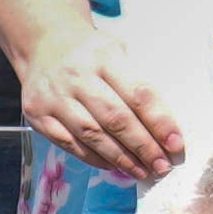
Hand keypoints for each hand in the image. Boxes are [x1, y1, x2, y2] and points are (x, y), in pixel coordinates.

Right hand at [12, 20, 186, 188]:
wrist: (44, 43)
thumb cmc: (90, 55)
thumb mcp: (116, 55)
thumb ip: (135, 87)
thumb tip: (164, 131)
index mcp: (104, 57)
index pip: (138, 95)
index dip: (159, 123)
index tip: (175, 145)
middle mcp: (77, 75)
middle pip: (116, 119)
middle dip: (143, 147)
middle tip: (161, 166)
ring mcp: (54, 95)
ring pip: (92, 135)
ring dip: (121, 158)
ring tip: (141, 171)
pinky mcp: (37, 113)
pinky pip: (70, 143)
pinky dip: (94, 158)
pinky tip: (113, 165)